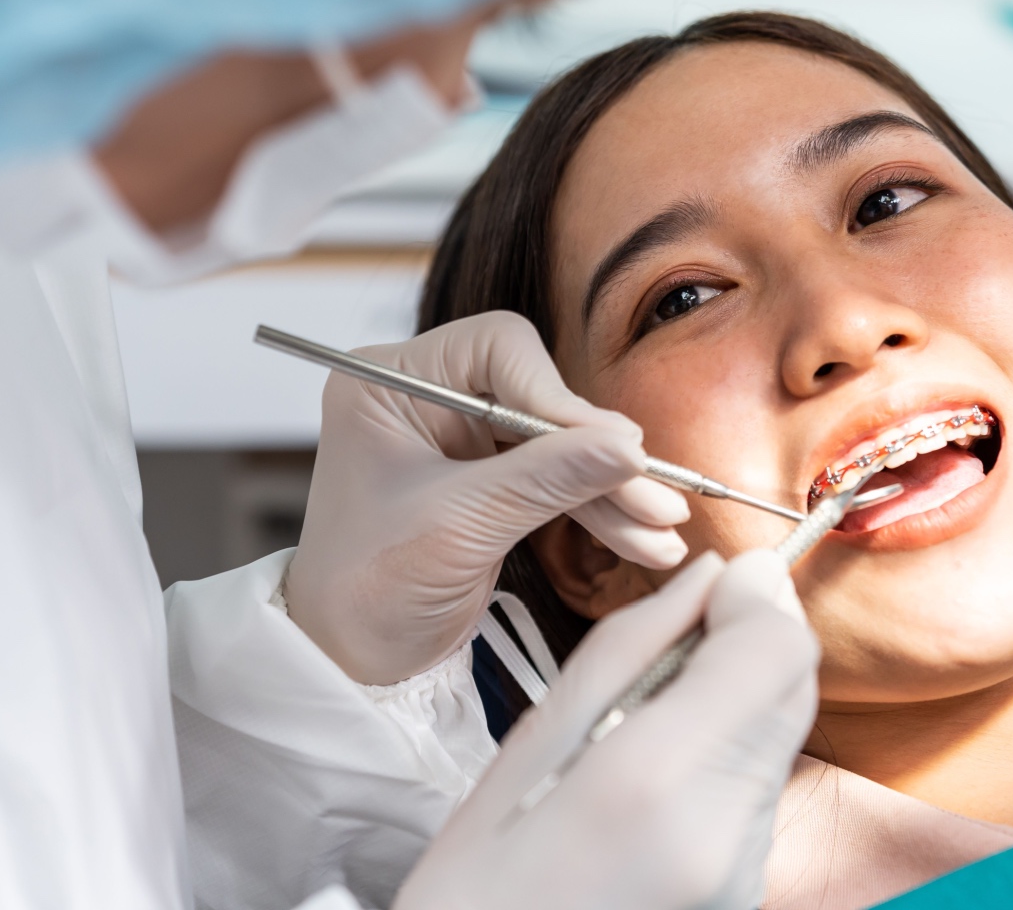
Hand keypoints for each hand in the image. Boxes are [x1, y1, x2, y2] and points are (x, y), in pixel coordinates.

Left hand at [285, 311, 688, 683]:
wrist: (350, 663)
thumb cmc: (366, 590)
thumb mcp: (457, 527)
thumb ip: (544, 479)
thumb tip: (628, 446)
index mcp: (389, 382)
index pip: (495, 348)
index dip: (555, 393)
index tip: (610, 445)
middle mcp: (426, 396)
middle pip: (537, 394)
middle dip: (596, 450)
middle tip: (656, 491)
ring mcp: (460, 438)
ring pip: (556, 441)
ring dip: (610, 486)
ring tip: (662, 528)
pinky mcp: (488, 479)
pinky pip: (555, 479)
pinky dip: (597, 509)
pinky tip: (643, 540)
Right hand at [394, 549, 817, 909]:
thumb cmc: (482, 871)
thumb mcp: (536, 734)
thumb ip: (637, 641)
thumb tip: (717, 577)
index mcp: (660, 777)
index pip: (777, 651)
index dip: (758, 597)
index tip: (719, 582)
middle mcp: (728, 833)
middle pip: (792, 688)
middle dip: (750, 637)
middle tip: (680, 633)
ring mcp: (748, 874)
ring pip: (780, 735)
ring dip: (736, 695)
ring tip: (649, 716)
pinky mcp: (750, 893)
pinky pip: (762, 787)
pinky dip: (727, 750)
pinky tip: (661, 768)